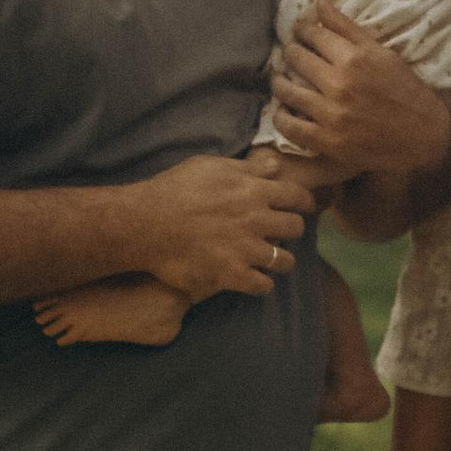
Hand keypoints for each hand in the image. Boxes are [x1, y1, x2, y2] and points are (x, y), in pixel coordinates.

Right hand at [137, 152, 312, 303]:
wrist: (145, 224)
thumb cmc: (174, 189)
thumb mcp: (211, 167)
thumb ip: (247, 168)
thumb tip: (276, 165)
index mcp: (253, 190)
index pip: (297, 196)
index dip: (305, 202)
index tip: (304, 207)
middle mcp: (256, 219)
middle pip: (295, 228)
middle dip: (292, 229)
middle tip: (282, 233)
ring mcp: (246, 249)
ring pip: (285, 260)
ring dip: (281, 260)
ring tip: (272, 260)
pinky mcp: (232, 274)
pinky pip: (263, 286)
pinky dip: (262, 284)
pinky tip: (254, 279)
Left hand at [272, 0, 450, 179]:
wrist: (424, 136)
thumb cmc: (405, 90)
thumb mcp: (381, 52)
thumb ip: (347, 28)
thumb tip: (319, 1)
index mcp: (354, 58)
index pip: (312, 34)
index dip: (302, 30)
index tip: (300, 31)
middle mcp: (339, 84)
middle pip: (296, 58)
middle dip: (290, 51)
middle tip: (292, 53)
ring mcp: (331, 114)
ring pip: (287, 90)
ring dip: (280, 81)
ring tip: (282, 79)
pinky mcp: (327, 141)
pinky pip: (289, 126)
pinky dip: (281, 115)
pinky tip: (284, 109)